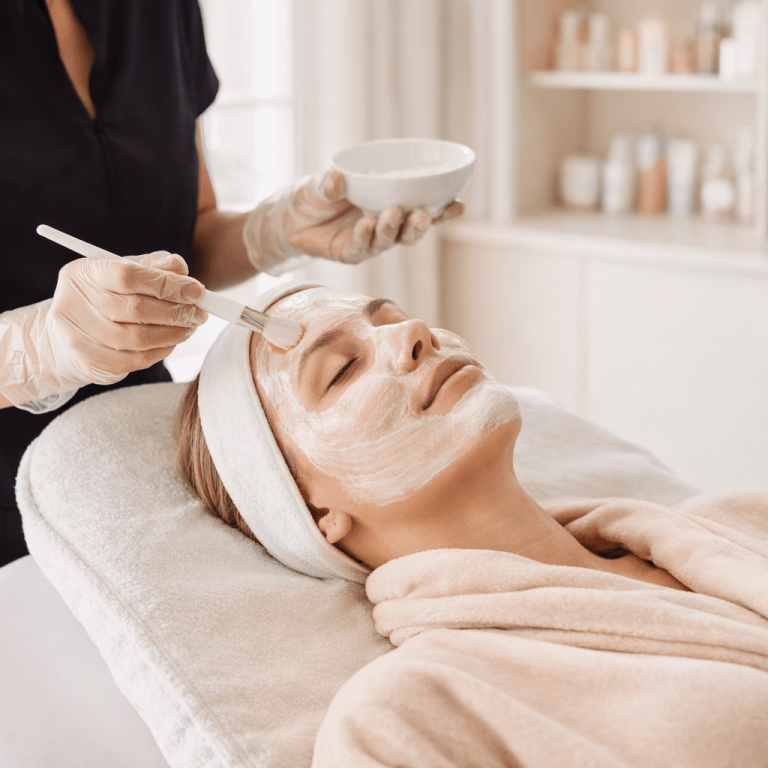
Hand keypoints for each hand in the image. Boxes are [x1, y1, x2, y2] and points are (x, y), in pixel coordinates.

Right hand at [0, 252, 206, 410]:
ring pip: (138, 339)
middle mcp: (72, 303)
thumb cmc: (109, 296)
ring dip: (174, 334)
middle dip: (177, 312)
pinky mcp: (89, 363)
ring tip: (189, 327)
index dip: (167, 284)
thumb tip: (181, 268)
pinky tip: (171, 342)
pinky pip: (136, 360)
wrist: (74, 332)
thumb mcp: (128, 271)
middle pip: (135, 310)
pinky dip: (161, 350)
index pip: (128, 275)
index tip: (196, 291)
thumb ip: (155, 267)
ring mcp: (76, 336)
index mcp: (83, 273)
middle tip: (199, 313)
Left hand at [243, 169, 464, 271]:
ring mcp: (369, 241)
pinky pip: (362, 247)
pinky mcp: (351, 254)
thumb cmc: (314, 196)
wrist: (288, 219)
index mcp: (390, 204)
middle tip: (422, 214)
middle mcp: (384, 225)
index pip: (422, 208)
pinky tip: (365, 223)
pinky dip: (364, 235)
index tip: (459, 205)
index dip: (442, 210)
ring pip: (390, 241)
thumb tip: (338, 178)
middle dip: (422, 224)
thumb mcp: (322, 182)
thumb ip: (330, 181)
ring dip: (393, 229)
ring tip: (392, 214)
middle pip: (412, 230)